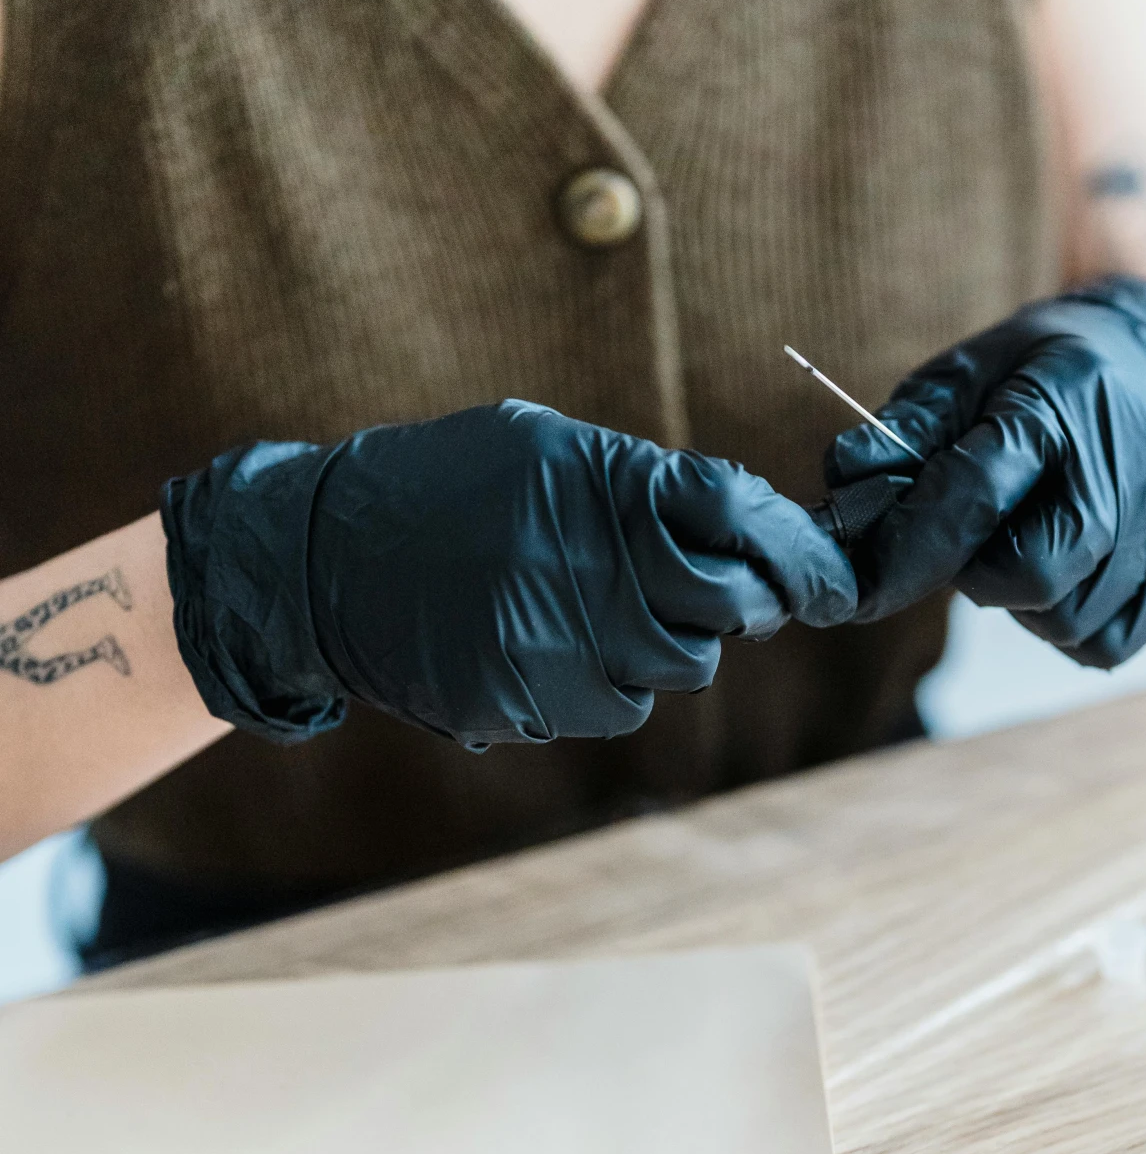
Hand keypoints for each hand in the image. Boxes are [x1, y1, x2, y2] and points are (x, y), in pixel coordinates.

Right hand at [163, 403, 857, 748]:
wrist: (321, 560)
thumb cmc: (440, 486)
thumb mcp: (539, 447)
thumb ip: (641, 482)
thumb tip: (740, 517)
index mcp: (605, 487)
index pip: (740, 516)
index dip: (792, 548)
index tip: (817, 568)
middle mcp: (594, 570)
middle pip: (729, 610)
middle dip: (736, 603)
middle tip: (712, 589)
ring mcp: (562, 646)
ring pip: (678, 669)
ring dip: (664, 645)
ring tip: (606, 608)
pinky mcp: (529, 703)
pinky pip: (615, 706)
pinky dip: (607, 683)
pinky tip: (556, 646)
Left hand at [825, 280, 1145, 668]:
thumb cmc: (1046, 377)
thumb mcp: (968, 372)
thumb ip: (902, 432)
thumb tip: (844, 484)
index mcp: (1058, 404)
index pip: (973, 496)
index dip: (907, 550)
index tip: (857, 586)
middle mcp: (1124, 470)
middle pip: (1029, 578)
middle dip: (979, 573)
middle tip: (975, 537)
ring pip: (1064, 622)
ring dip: (1023, 601)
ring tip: (1029, 539)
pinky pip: (1102, 644)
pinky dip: (1067, 623)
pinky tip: (1066, 569)